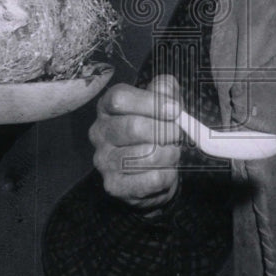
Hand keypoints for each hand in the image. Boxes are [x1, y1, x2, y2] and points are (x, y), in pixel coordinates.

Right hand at [89, 74, 181, 209]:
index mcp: (107, 108)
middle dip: (165, 131)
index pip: (120, 98)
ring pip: (146, 155)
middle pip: (133, 127)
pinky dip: (168, 174)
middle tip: (176, 135)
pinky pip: (151, 179)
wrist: (153, 170)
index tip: (175, 110)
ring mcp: (104, 161)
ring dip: (169, 154)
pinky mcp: (114, 186)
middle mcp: (99, 132)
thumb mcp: (162, 104)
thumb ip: (164, 90)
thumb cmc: (155, 131)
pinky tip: (166, 170)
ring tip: (171, 152)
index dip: (152, 103)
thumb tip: (165, 92)